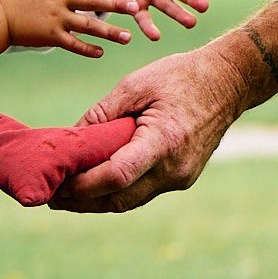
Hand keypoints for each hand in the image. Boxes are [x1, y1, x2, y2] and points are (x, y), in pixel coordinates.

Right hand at [0, 0, 140, 58]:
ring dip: (109, 32)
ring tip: (128, 37)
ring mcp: (55, 19)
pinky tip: (102, 52)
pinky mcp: (50, 37)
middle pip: (90, 0)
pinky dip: (87, 49)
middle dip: (114, 3)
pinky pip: (73, 44)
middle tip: (135, 6)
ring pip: (87, 25)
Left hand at [48, 40, 249, 211]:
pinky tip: (94, 183)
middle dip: (81, 201)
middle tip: (48, 195)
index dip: (82, 185)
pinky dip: (116, 191)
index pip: (117, 176)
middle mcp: (175, 169)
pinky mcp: (182, 179)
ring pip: (129, 201)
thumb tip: (70, 138)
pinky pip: (142, 192)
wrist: (229, 82)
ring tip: (64, 194)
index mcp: (164, 141)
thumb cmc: (181, 77)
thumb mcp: (135, 84)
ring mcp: (181, 178)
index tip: (55, 184)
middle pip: (119, 199)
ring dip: (96, 201)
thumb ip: (101, 114)